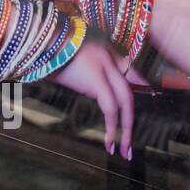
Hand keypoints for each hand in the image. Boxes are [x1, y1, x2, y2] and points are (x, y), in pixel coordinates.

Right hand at [50, 36, 134, 160]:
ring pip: (124, 100)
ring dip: (125, 128)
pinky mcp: (96, 79)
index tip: (148, 101)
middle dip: (132, 118)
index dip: (141, 88)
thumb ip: (84, 73)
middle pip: (129, 92)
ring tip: (124, 151)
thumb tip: (92, 91)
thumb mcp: (70, 58)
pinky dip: (113, 124)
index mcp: (106, 52)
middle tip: (133, 142)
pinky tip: (110, 141)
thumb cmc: (50, 50)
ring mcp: (106, 67)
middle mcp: (110, 59)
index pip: (131, 72)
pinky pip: (110, 105)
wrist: (40, 38)